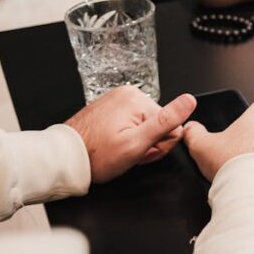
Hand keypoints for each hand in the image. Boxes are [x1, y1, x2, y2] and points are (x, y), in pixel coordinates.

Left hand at [65, 86, 196, 183]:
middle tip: (128, 153)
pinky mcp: (110, 108)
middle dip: (147, 144)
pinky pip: (132, 124)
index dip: (158, 146)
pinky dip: (126, 137)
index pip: (171, 126)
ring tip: (119, 150)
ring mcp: (117, 100)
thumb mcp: (136, 143)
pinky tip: (114, 145)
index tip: (140, 152)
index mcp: (137, 99)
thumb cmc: (97, 156)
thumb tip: (190, 100)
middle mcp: (128, 94)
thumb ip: (166, 121)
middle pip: (159, 124)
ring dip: (137, 142)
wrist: (64, 159)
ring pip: (146, 126)